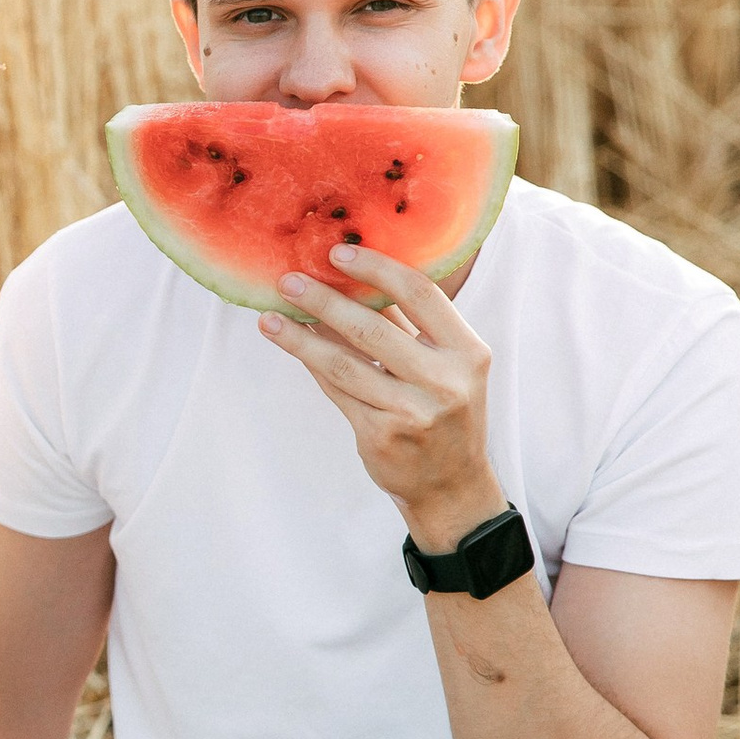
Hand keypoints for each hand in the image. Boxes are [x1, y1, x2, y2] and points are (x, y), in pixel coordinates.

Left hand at [259, 245, 504, 547]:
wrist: (452, 485)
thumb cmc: (444, 411)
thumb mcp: (447, 366)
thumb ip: (409, 325)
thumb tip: (354, 274)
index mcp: (467, 352)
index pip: (420, 294)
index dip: (376, 268)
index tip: (338, 252)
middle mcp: (445, 381)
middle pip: (372, 329)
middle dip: (324, 301)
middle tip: (289, 280)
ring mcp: (413, 412)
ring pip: (344, 363)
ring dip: (302, 337)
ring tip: (271, 316)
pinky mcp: (382, 436)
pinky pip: (337, 392)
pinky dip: (312, 364)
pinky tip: (290, 344)